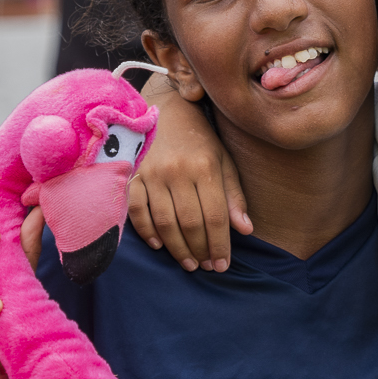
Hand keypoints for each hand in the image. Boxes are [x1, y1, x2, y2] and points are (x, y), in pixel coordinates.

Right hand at [126, 78, 251, 270]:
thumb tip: (245, 230)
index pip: (215, 216)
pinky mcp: (132, 176)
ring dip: (177, 249)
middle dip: (201, 250)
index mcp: (205, 167)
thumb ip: (233, 196)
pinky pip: (137, 211)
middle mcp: (178, 172)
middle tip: (207, 267)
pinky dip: (147, 232)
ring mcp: (152, 174)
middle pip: (190, 223)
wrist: (164, 111)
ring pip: (165, 222)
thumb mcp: (223, 161)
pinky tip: (159, 246)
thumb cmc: (199, 140)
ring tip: (190, 263)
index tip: (223, 264)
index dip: (220, 244)